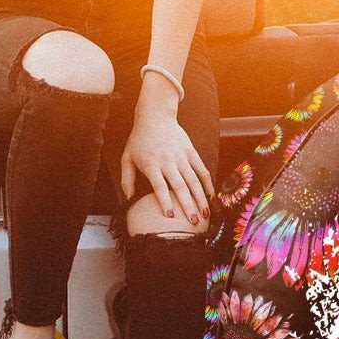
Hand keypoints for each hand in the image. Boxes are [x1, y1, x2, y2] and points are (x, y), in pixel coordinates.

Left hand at [121, 107, 212, 223]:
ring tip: (205, 214)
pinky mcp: (191, 152)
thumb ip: (127, 179)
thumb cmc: (139, 139)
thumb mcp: (127, 158)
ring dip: (201, 198)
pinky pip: (202, 170)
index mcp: (151, 164)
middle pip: (181, 186)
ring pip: (194, 181)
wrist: (155, 116)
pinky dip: (208, 184)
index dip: (165, 201)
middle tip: (193, 222)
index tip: (171, 216)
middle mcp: (168, 161)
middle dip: (188, 205)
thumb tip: (128, 199)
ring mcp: (182, 156)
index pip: (160, 186)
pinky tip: (211, 196)